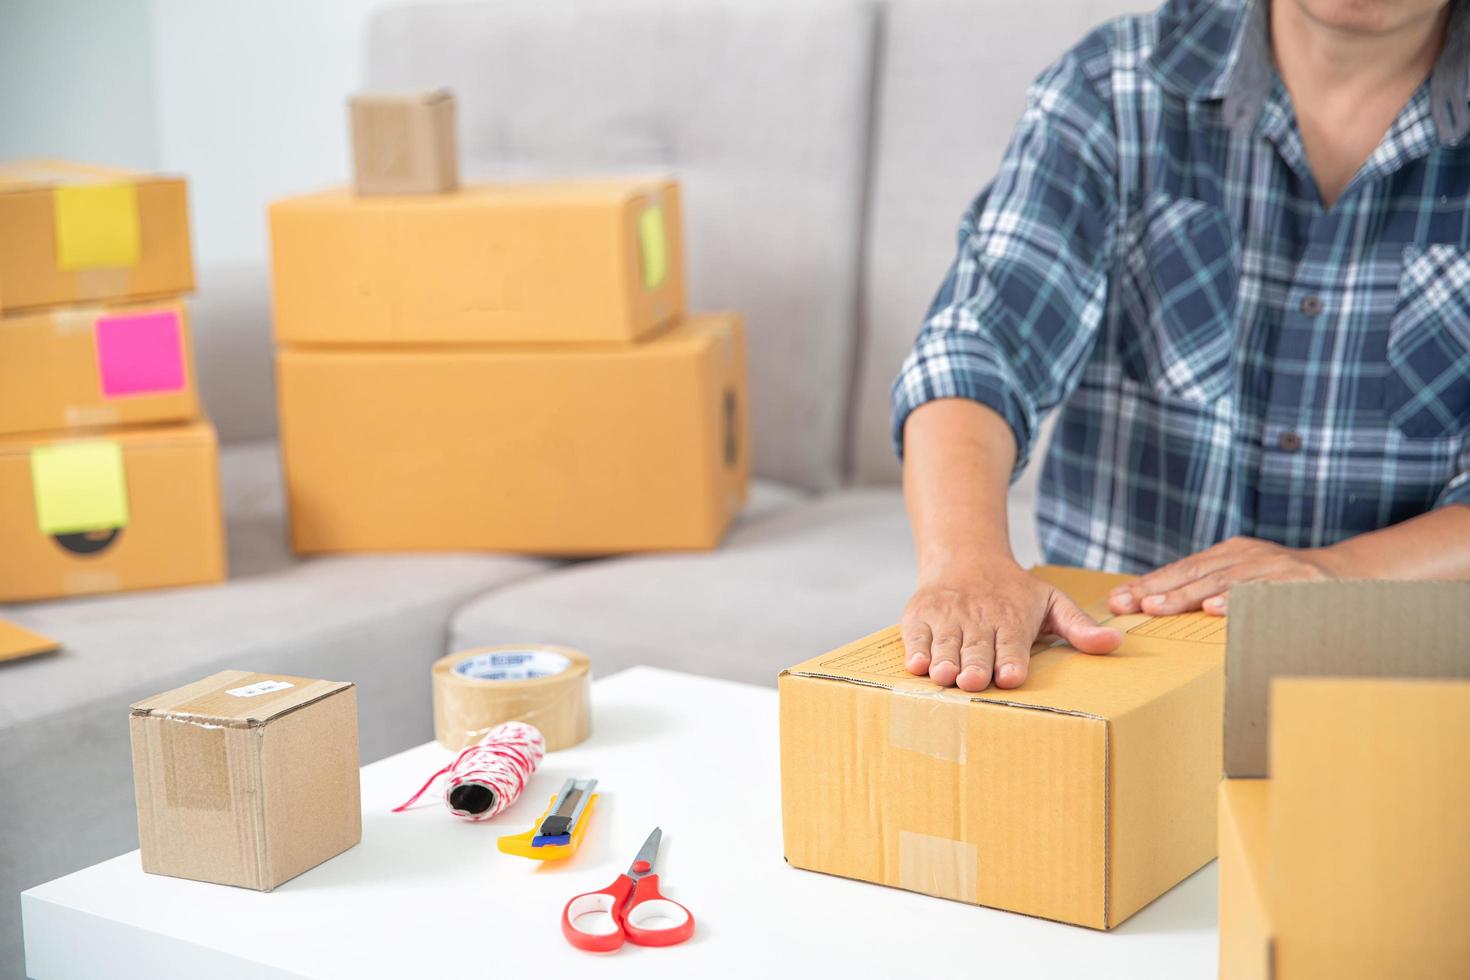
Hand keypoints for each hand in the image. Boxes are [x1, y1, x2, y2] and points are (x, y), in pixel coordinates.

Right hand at [901, 562, 1122, 691]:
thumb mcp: (1051, 602)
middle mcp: (978, 619)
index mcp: (1011, 619)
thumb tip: (1115, 642)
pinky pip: (915, 636)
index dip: (1010, 661)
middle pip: (976, 648)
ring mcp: (947, 617)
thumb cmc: (1013, 590)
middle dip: (974, 665)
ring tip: (944, 677)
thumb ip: (1079, 626)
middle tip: (972, 682)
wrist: (965, 556)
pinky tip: (916, 665)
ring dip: (944, 661)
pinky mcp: (919, 616)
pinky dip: (915, 650)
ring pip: (945, 644)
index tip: (1010, 676)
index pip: (1011, 644)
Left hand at [1107, 537, 1339, 616]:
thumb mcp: (1246, 579)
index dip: (1147, 583)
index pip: (1180, 569)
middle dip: (1155, 589)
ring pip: (1222, 580)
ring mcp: (1271, 566)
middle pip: (1193, 572)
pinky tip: (1215, 610)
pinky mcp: (1297, 581)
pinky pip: (1264, 591)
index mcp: (1229, 554)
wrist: (1349, 574)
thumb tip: (1157, 607)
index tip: (1116, 600)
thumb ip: (1210, 588)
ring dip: (1186, 595)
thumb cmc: (1285, 584)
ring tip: (1156, 607)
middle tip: (1126, 604)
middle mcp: (1245, 555)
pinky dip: (1238, 600)